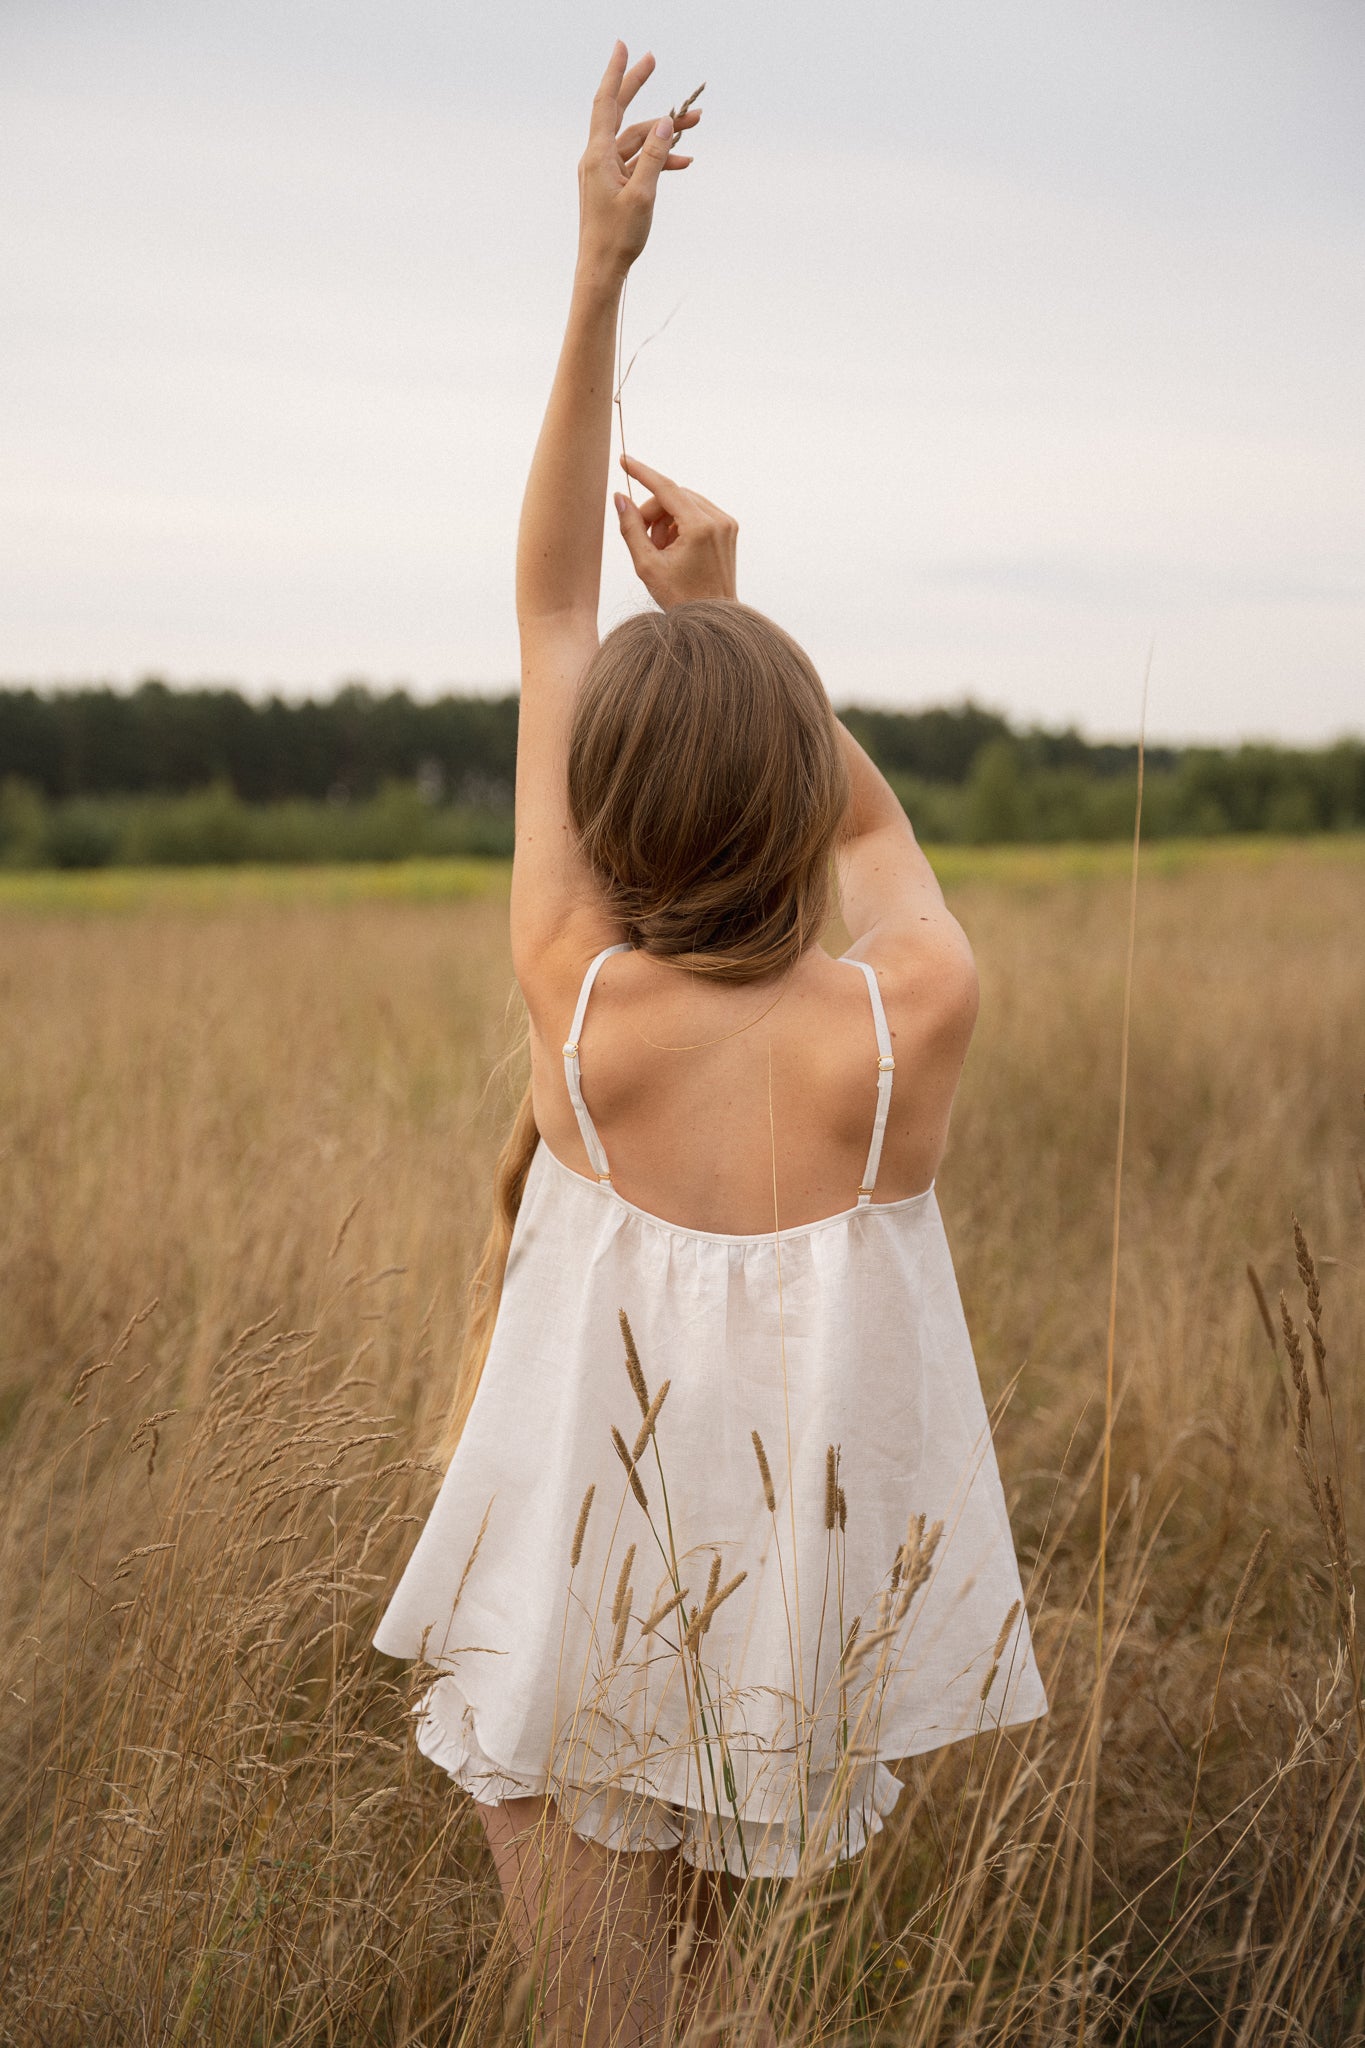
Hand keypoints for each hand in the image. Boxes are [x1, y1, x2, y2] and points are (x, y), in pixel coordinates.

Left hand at [577, 44, 700, 284]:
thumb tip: (663, 123)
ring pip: (636, 140)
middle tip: (652, 60)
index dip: (616, 73)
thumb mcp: (642, 195)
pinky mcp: (614, 186)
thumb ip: (653, 157)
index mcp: (598, 156)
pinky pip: (638, 163)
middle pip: (620, 113)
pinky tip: (684, 161)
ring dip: (663, 132)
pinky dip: (659, 160)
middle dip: (637, 87)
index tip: (624, 47)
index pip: (606, 103)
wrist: (602, 270)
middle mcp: (597, 159)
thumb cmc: (618, 237)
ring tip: (696, 122)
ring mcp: (605, 172)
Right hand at [613, 454, 738, 608]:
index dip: (642, 473)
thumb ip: (631, 528)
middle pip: (674, 495)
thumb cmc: (680, 599)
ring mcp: (726, 524)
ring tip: (660, 549)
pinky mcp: (729, 529)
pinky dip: (680, 523)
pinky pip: (697, 512)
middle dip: (653, 511)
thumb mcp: (647, 565)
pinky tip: (675, 548)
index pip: (666, 488)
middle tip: (643, 538)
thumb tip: (620, 498)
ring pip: (684, 502)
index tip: (624, 460)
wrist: (712, 620)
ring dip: (666, 518)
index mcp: (700, 528)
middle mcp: (718, 520)